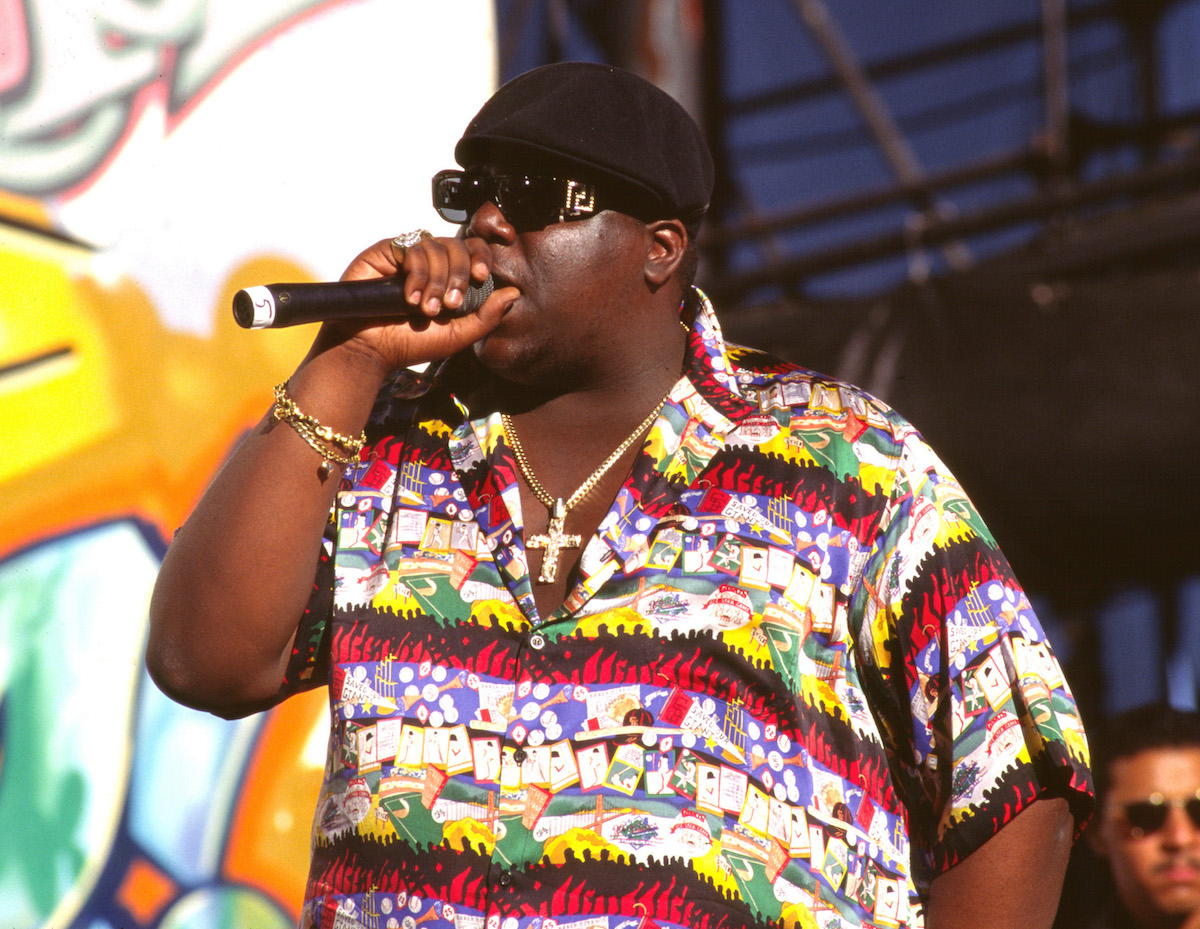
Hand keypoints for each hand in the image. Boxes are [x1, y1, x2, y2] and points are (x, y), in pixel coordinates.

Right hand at [314, 233, 517, 376]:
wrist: (370, 349)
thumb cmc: (410, 343)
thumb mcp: (457, 335)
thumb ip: (486, 317)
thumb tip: (514, 293)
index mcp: (451, 277)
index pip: (474, 251)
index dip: (481, 257)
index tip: (481, 277)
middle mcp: (431, 262)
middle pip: (458, 245)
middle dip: (459, 274)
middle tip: (450, 304)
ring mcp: (408, 255)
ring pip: (437, 246)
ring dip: (437, 280)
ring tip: (425, 308)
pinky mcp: (387, 251)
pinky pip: (412, 247)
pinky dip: (417, 273)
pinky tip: (410, 298)